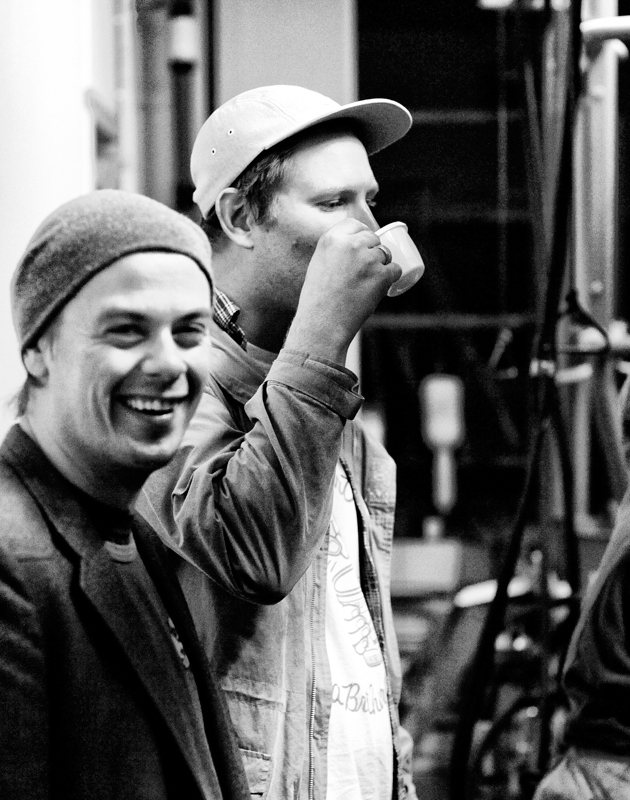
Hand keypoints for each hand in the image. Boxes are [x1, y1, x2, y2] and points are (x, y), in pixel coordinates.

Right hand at [284, 218, 401, 363]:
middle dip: (373, 250)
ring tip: (368, 283)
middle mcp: (350, 244)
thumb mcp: (318, 266)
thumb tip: (352, 249)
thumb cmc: (317, 301)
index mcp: (331, 239)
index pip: (354, 224)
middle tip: (366, 269)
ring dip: (382, 264)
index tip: (364, 243)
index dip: (361, 233)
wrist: (323, 323)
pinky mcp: (381, 275)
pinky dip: (391, 278)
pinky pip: (395, 270)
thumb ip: (334, 253)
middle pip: (372, 237)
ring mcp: (368, 259)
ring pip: (385, 253)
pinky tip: (381, 287)